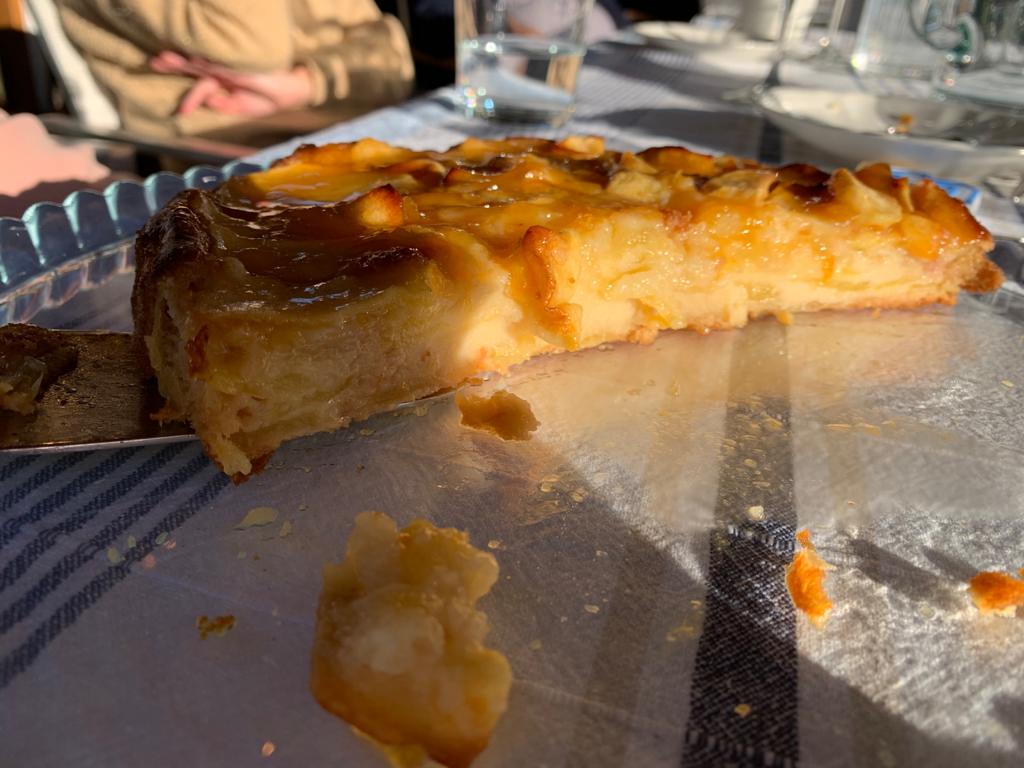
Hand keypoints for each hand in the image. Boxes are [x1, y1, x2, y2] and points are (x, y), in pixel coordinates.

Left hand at [150, 51, 313, 117]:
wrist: (294, 89)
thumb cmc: (268, 98)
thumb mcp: (245, 108)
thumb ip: (226, 105)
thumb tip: (208, 102)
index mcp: (222, 83)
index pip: (201, 87)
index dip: (190, 99)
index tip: (181, 112)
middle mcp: (223, 72)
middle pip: (195, 67)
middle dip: (175, 66)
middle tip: (153, 63)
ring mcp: (231, 65)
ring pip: (205, 62)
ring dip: (185, 62)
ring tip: (164, 58)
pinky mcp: (241, 62)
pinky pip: (221, 61)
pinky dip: (208, 60)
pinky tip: (194, 59)